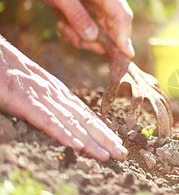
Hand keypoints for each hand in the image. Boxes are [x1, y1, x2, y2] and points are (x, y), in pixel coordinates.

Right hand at [0, 37, 127, 160]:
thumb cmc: (8, 69)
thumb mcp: (32, 86)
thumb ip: (46, 101)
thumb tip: (60, 116)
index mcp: (57, 91)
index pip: (84, 114)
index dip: (101, 129)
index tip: (116, 142)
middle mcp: (54, 94)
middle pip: (84, 120)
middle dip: (105, 138)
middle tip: (122, 153)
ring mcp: (41, 96)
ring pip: (71, 122)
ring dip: (91, 141)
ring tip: (107, 154)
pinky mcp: (24, 100)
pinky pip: (46, 119)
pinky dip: (63, 133)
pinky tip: (77, 145)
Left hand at [34, 0, 134, 57]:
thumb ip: (76, 14)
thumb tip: (93, 36)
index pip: (122, 16)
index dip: (125, 36)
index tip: (127, 55)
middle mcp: (112, 0)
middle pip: (115, 29)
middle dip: (95, 41)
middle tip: (71, 34)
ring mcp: (107, 9)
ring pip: (102, 36)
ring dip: (81, 37)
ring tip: (62, 23)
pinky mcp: (100, 16)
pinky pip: (93, 35)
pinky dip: (78, 34)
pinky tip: (65, 23)